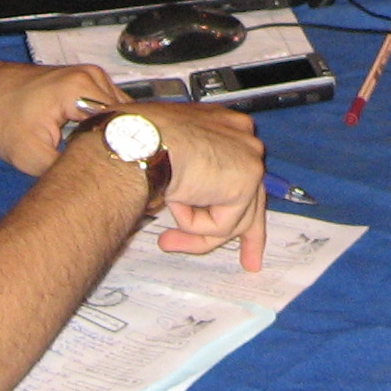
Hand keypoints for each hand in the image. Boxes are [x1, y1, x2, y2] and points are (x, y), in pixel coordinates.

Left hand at [0, 62, 125, 173]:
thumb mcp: (30, 156)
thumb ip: (67, 171)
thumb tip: (98, 183)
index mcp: (81, 88)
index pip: (126, 123)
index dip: (127, 151)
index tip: (124, 175)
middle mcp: (91, 76)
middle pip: (127, 117)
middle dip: (123, 144)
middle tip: (113, 173)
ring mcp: (90, 76)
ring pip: (119, 113)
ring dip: (114, 135)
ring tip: (103, 160)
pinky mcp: (84, 81)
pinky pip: (107, 107)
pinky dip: (105, 126)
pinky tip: (95, 146)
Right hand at [128, 101, 268, 272]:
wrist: (141, 139)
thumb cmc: (140, 141)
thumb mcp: (166, 159)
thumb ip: (188, 178)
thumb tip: (186, 200)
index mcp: (223, 127)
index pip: (238, 170)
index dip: (236, 201)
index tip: (239, 225)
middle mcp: (242, 137)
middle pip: (251, 196)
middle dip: (247, 235)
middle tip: (250, 263)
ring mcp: (249, 157)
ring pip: (233, 217)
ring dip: (196, 231)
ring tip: (166, 238)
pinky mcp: (246, 181)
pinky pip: (222, 224)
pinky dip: (194, 224)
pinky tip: (176, 203)